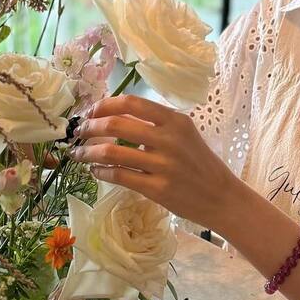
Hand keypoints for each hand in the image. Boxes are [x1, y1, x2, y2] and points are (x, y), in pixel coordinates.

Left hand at [69, 94, 237, 231]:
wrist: (221, 196)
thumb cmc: (199, 162)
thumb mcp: (183, 133)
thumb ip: (154, 123)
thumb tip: (112, 116)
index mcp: (174, 120)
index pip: (131, 103)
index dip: (104, 105)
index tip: (90, 112)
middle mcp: (168, 139)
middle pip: (115, 125)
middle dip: (89, 128)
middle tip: (79, 133)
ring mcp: (163, 165)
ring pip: (111, 153)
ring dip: (88, 152)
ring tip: (79, 154)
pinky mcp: (158, 189)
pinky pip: (119, 176)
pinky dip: (100, 172)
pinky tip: (95, 171)